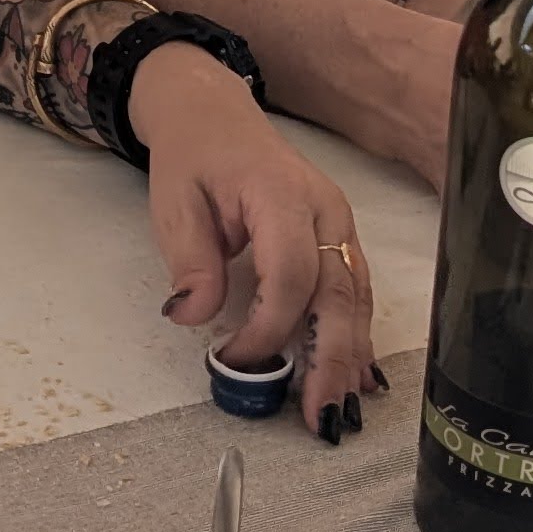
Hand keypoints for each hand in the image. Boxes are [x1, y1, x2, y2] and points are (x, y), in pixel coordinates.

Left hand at [129, 44, 380, 439]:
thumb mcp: (173, 202)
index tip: (236, 362)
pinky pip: (356, 291)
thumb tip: (193, 318)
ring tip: (341, 410)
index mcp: (281, 193)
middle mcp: (324, 210)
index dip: (269, 327)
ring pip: (356, 297)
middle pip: (338, 292)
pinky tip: (358, 377)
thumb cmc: (194, 157)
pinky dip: (356, 335)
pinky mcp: (341, 239)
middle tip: (320, 416)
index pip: (290, 273)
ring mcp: (339, 224)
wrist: (215, 115)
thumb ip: (189, 260)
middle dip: (332, 358)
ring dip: (351, 356)